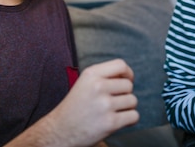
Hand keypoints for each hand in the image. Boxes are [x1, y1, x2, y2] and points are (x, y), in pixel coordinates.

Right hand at [6, 58, 138, 146]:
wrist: (61, 130)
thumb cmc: (75, 107)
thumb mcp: (84, 83)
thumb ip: (104, 77)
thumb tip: (129, 77)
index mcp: (91, 74)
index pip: (121, 65)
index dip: (127, 74)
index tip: (125, 81)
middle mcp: (98, 86)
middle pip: (128, 85)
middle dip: (125, 94)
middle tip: (112, 102)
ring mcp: (105, 105)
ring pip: (133, 101)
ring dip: (127, 108)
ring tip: (113, 112)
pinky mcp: (110, 122)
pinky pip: (134, 116)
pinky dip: (130, 120)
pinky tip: (118, 121)